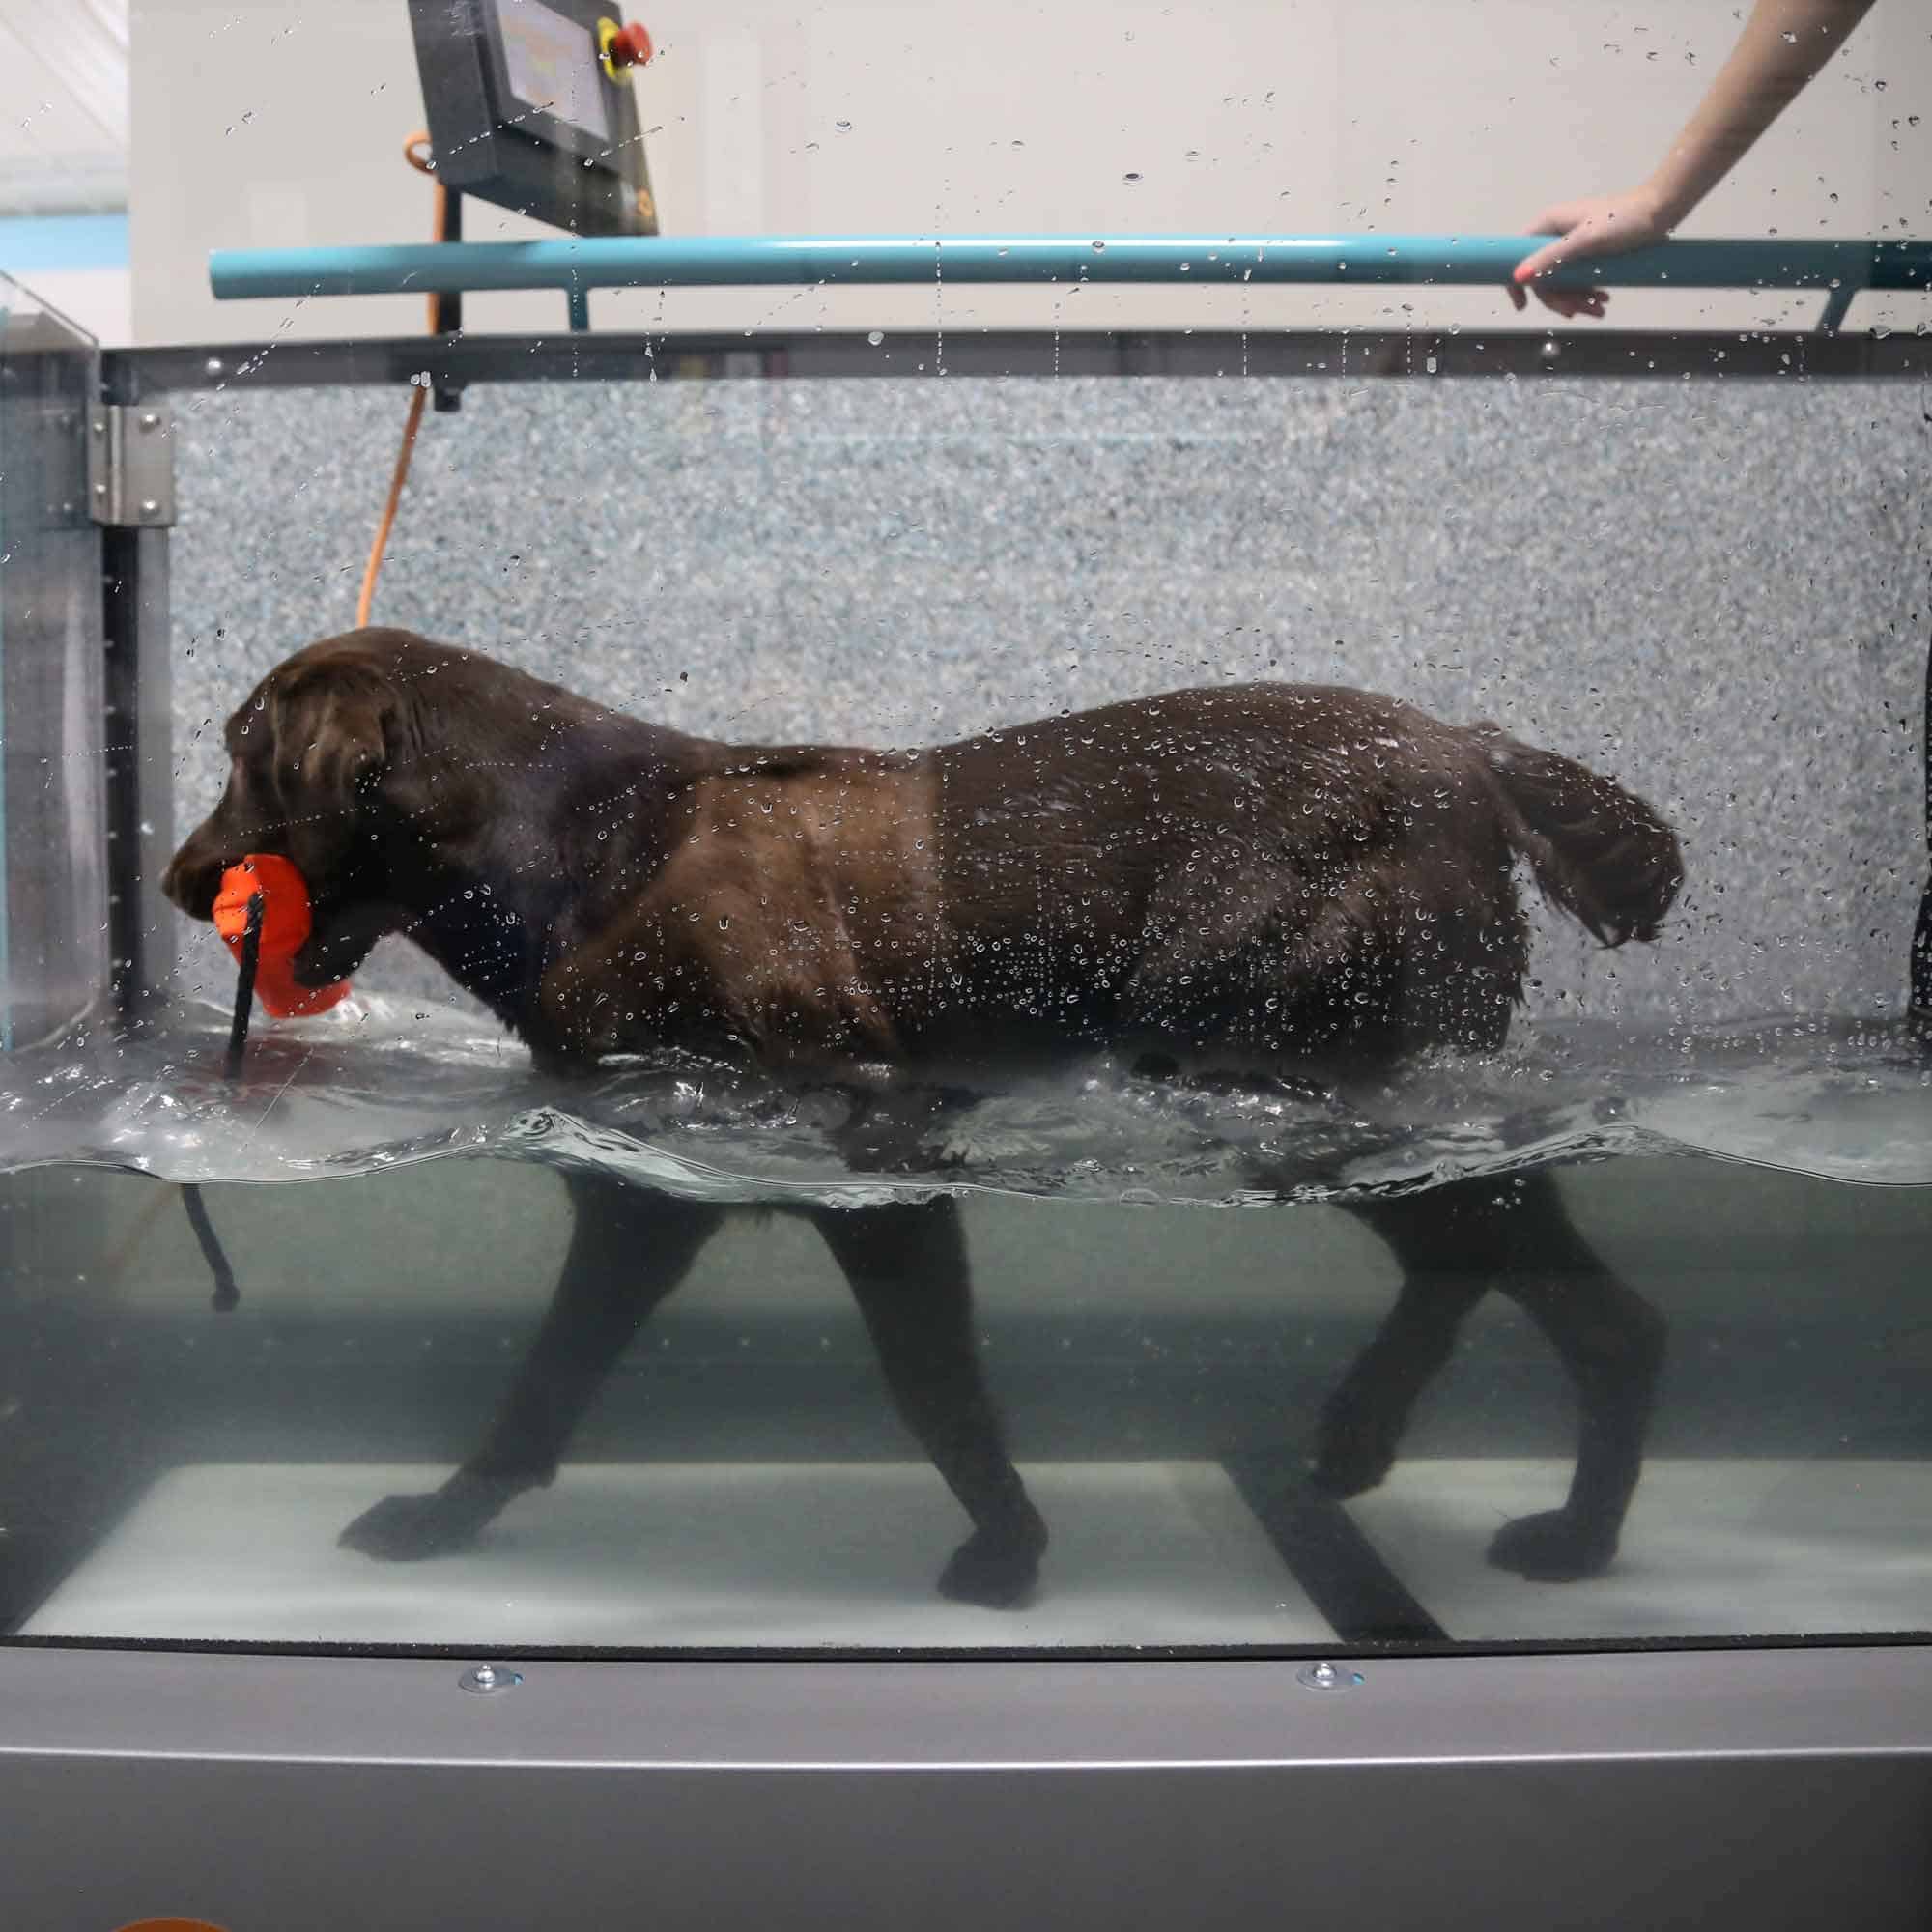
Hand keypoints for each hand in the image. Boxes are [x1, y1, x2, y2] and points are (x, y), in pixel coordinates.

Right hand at [1506, 189, 1671, 319]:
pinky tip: (1603, 298)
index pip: (1517, 257)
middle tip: (1577, 313)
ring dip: (1578, 300)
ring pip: (1563, 281)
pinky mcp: (1589, 252)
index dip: (1516, 283)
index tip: (1522, 306)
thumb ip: (1549, 258)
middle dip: (1560, 298)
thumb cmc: (1624, 219)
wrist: (1661, 211)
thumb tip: (1518, 277)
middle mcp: (1556, 234)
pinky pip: (1579, 279)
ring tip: (1600, 309)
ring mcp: (1573, 244)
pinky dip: (1589, 292)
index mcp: (1548, 225)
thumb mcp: (1584, 241)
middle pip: (1543, 276)